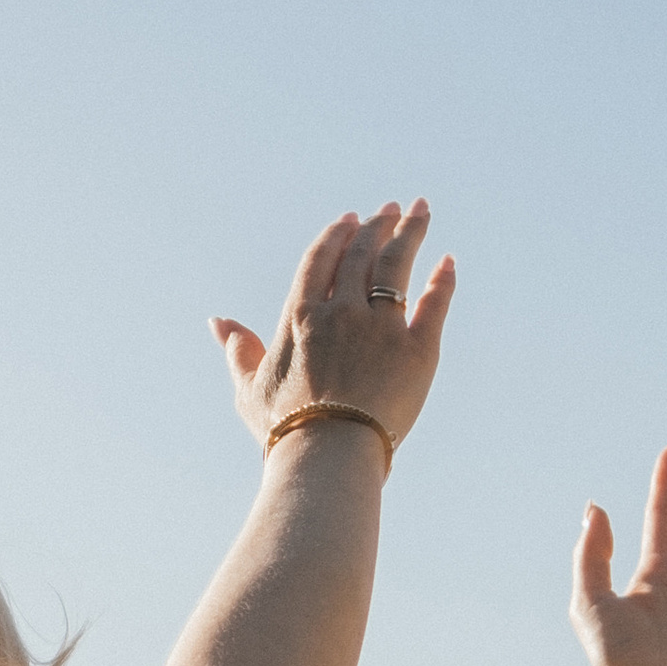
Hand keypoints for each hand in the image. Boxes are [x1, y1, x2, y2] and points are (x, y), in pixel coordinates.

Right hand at [212, 203, 453, 457]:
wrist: (328, 455)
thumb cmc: (284, 429)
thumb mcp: (250, 388)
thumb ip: (239, 350)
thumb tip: (219, 322)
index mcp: (300, 316)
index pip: (321, 259)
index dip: (337, 235)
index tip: (351, 218)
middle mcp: (341, 311)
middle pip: (362, 254)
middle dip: (377, 225)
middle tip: (392, 209)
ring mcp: (381, 328)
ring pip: (397, 266)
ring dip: (410, 234)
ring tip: (420, 212)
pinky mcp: (418, 349)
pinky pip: (434, 303)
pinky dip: (442, 279)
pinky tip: (447, 262)